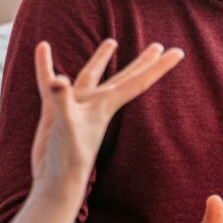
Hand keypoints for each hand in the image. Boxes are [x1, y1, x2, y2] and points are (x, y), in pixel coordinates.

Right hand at [30, 39, 183, 206]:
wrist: (54, 180)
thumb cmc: (67, 158)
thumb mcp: (65, 126)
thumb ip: (62, 101)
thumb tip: (58, 80)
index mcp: (105, 105)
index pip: (138, 81)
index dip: (158, 67)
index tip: (179, 52)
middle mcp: (95, 103)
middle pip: (125, 76)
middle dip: (142, 62)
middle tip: (160, 46)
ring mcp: (76, 107)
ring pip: (92, 75)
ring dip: (101, 59)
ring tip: (112, 42)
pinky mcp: (57, 111)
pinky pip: (52, 83)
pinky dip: (46, 66)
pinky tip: (43, 49)